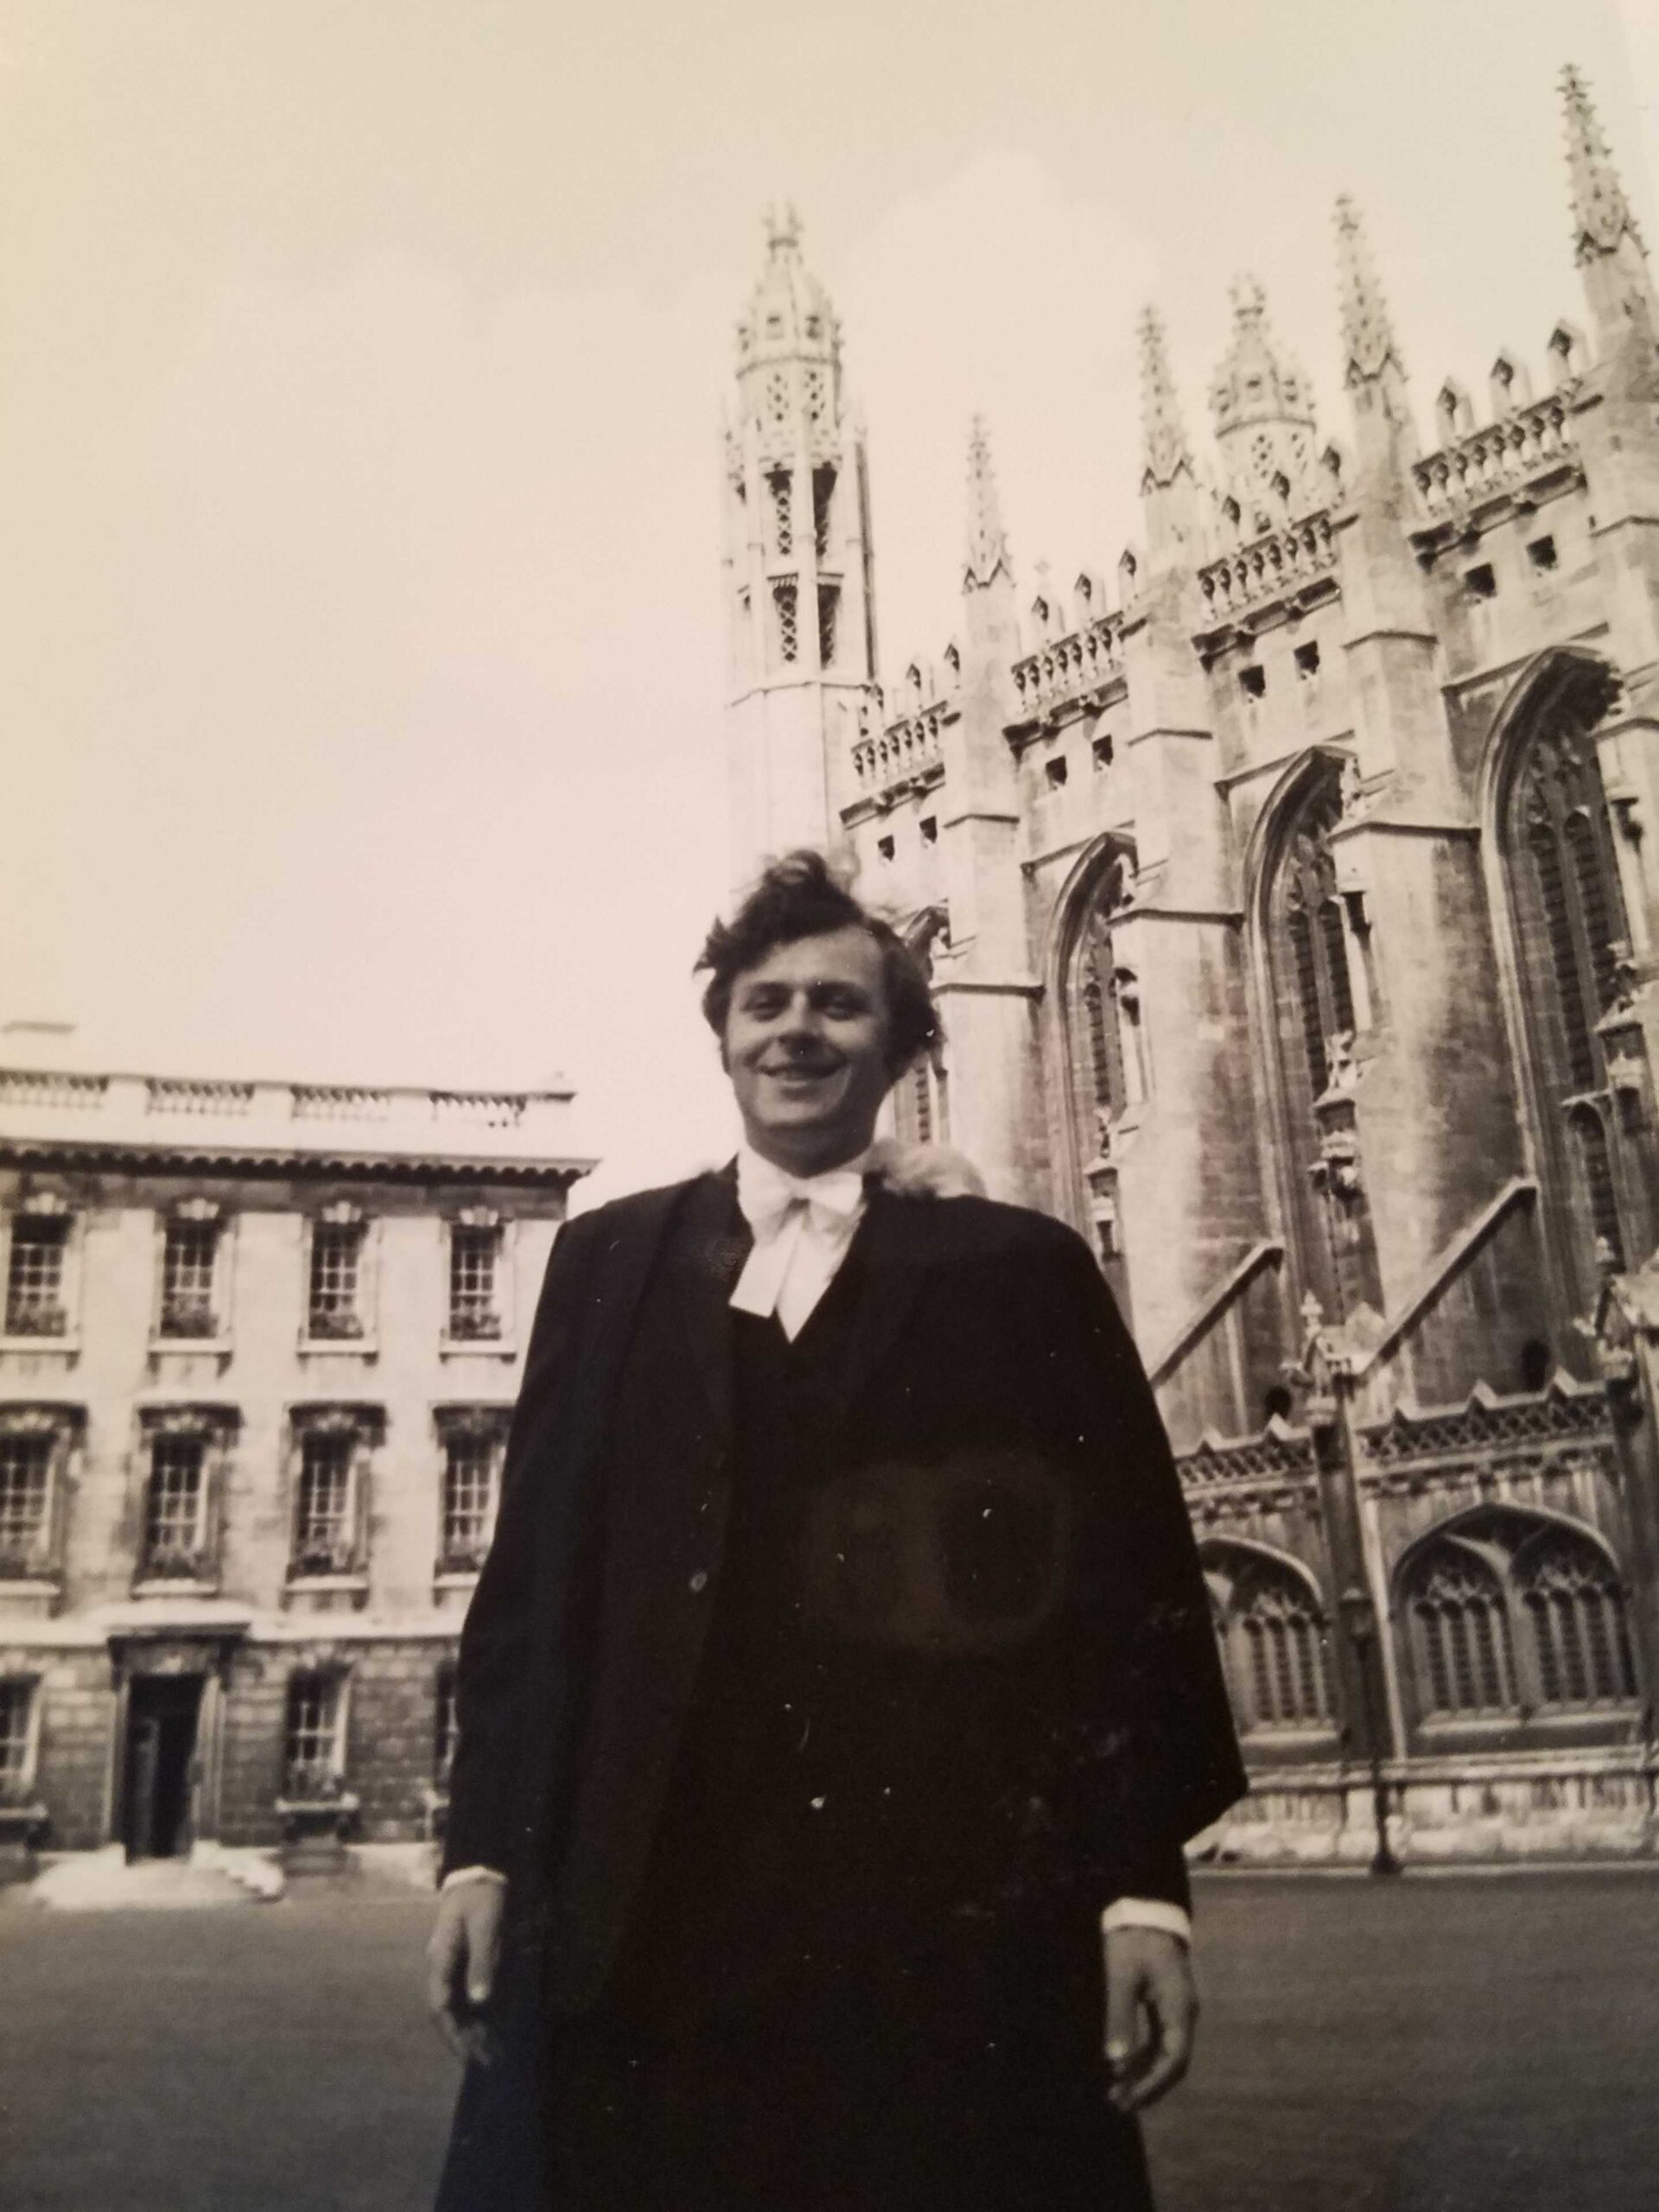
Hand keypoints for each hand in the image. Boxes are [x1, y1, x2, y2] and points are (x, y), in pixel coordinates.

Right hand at [426, 1877, 505, 2065]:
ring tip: (488, 2055)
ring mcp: (452, 1965)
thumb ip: (482, 1961)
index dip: (452, 2031)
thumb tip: (480, 2001)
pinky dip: (477, 2015)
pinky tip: (489, 2030)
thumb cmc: (483, 1896)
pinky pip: (467, 1996)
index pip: (440, 2004)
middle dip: (461, 2038)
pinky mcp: (465, 1963)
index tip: (467, 2053)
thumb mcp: (485, 1925)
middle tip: (481, 2063)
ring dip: (470, 2030)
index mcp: (441, 1957)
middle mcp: (442, 1965)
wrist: (481, 1871)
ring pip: (456, 2006)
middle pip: (446, 2011)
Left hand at [1101, 1925, 1197, 2113]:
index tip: (1130, 2099)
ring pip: (1166, 2052)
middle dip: (1148, 2085)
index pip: (1174, 2058)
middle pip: (1172, 2061)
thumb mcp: (1122, 1975)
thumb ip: (1120, 2017)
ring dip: (1145, 2074)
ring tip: (1118, 2093)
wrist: (1144, 1906)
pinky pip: (1159, 2039)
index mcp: (1179, 2006)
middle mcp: (1183, 2012)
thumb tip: (1116, 2062)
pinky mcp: (1166, 2004)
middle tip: (1119, 2104)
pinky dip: (1143, 2056)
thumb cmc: (1133, 1938)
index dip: (1153, 2083)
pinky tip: (1125, 2066)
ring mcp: (1176, 2009)